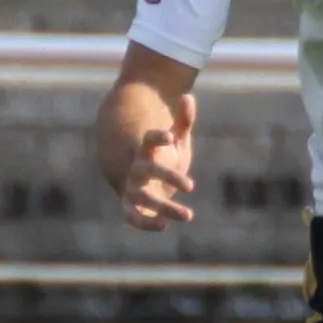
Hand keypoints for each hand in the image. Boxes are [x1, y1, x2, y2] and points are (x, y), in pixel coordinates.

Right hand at [116, 96, 196, 230]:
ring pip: (144, 197)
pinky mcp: (130, 208)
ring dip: (165, 207)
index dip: (157, 137)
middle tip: (192, 186)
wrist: (144, 183)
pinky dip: (146, 223)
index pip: (149, 140)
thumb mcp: (177, 143)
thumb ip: (183, 122)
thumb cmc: (164, 160)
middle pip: (147, 170)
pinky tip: (165, 226)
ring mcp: (133, 189)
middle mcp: (137, 169)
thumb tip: (187, 96)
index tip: (169, 136)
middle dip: (168, 177)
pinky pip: (133, 217)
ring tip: (189, 215)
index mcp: (148, 150)